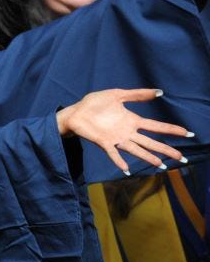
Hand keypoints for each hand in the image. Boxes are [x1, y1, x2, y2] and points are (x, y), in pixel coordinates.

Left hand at [57, 87, 190, 173]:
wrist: (75, 111)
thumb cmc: (94, 104)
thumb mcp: (117, 95)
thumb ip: (137, 94)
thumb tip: (159, 92)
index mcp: (132, 121)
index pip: (155, 126)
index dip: (171, 130)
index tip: (187, 133)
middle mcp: (127, 132)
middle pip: (150, 142)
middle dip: (166, 149)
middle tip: (182, 157)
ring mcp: (116, 139)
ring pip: (136, 150)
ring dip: (148, 157)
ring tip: (162, 165)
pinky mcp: (103, 142)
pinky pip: (113, 153)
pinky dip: (119, 161)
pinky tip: (127, 169)